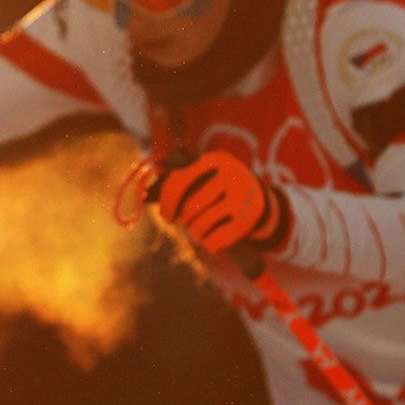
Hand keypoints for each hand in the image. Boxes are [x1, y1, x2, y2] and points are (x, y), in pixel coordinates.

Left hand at [140, 151, 289, 271]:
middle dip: (184, 219)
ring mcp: (242, 198)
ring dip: (195, 233)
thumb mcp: (202, 175)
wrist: (259, 198)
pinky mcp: (247, 221)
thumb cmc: (217, 187)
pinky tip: (212, 241)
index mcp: (215, 159)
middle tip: (186, 222)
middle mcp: (231, 175)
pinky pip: (214, 241)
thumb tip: (145, 195)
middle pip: (189, 208)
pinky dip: (209, 245)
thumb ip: (176, 181)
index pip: (179, 182)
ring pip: (199, 226)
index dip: (167, 202)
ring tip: (200, 230)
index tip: (166, 217)